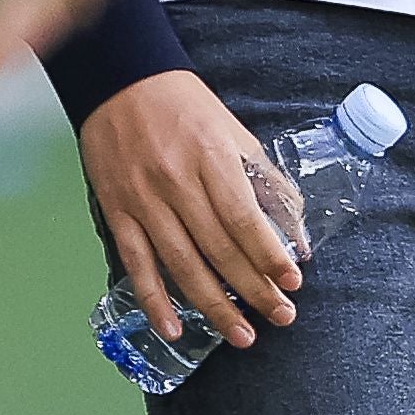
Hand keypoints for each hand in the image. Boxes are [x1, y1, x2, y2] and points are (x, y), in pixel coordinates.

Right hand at [78, 68, 307, 357]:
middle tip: (280, 317)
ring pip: (181, 263)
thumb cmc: (186, 106)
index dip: (269, 255)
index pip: (244, 218)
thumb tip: (297, 234)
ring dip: (213, 305)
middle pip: (219, 248)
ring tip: (241, 335)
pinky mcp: (117, 211)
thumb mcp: (235, 132)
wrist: (121, 79)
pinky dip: (154, 300)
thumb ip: (267, 182)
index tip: (292, 283)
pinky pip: (136, 264)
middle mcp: (177, 182)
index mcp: (212, 157)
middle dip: (252, 289)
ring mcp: (143, 200)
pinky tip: (174, 329)